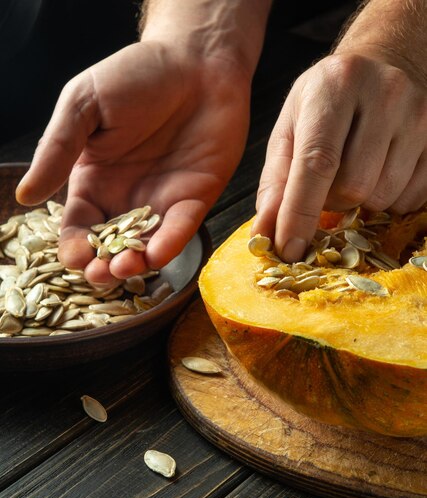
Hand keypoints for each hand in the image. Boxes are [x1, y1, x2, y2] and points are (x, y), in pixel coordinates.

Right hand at [16, 41, 250, 283]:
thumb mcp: (84, 104)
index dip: (75, 247)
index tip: (75, 257)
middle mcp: (125, 199)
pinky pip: (180, 231)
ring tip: (124, 268)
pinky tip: (155, 254)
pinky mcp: (194, 200)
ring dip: (133, 265)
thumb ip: (57, 149)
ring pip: (144, 248)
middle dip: (102, 267)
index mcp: (93, 181)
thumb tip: (26, 196)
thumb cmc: (136, 75)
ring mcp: (160, 203)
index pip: (78, 227)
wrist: (196, 61)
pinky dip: (168, 246)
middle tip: (100, 273)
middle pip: (109, 248)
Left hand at [253, 50, 426, 261]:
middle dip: (332, 202)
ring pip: (383, 197)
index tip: (288, 248)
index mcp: (336, 86)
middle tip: (327, 184)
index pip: (317, 162)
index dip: (300, 213)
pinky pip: (411, 199)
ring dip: (361, 203)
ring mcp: (420, 116)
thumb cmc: (328, 101)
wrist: (385, 62)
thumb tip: (265, 234)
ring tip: (355, 172)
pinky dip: (389, 200)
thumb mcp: (291, 127)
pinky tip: (381, 172)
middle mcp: (385, 95)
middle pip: (354, 187)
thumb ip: (275, 180)